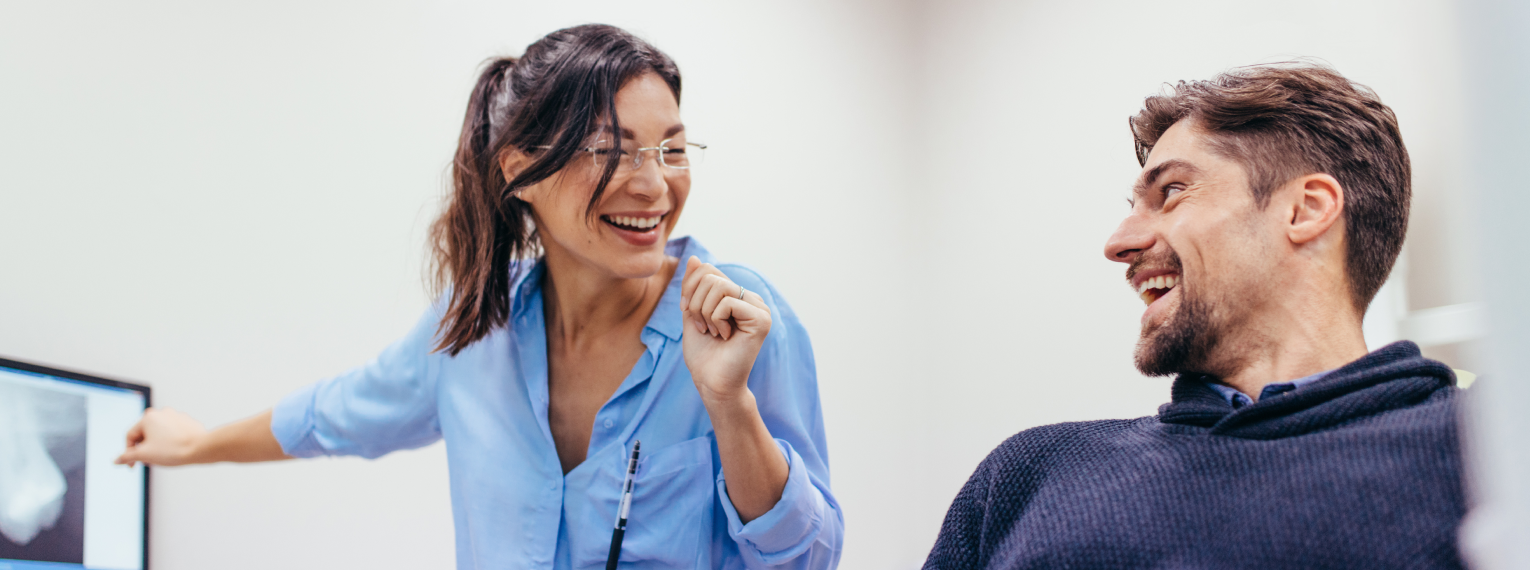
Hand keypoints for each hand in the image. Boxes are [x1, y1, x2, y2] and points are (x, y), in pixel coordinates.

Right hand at [115, 407, 206, 466]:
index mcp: (148, 417)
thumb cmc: (173, 450)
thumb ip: (128, 456)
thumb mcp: (145, 455)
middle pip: (145, 434)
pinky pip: (173, 433)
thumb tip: (117, 460)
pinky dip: (170, 442)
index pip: (130, 436)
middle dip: (144, 449)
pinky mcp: (187, 422)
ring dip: (156, 446)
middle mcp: (162, 412)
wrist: (201, 448)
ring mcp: (176, 416)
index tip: (133, 466)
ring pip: (159, 433)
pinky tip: (174, 452)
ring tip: (163, 458)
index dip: (129, 453)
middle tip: (149, 462)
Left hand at [680, 256, 771, 403]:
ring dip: (704, 313)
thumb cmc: (703, 354)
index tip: (688, 312)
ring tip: (713, 332)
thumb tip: (696, 257)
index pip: (708, 270)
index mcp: (737, 296)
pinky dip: (716, 320)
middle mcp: (751, 299)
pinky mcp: (762, 319)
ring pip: (718, 287)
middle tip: (703, 327)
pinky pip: (728, 302)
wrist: (712, 383)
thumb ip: (693, 287)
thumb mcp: (691, 313)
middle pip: (710, 276)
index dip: (690, 288)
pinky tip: (725, 336)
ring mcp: (759, 308)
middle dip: (695, 303)